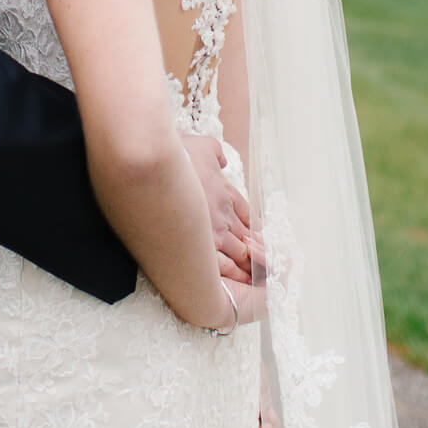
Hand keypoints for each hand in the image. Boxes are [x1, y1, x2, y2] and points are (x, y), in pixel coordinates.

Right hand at [179, 133, 254, 281]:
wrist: (163, 161)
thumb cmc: (181, 152)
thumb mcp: (206, 146)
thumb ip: (216, 153)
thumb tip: (221, 159)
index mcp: (227, 193)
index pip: (249, 217)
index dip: (255, 231)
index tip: (259, 240)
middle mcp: (224, 214)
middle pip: (248, 239)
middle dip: (256, 253)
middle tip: (264, 268)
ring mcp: (213, 228)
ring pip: (240, 253)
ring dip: (247, 265)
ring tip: (254, 280)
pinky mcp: (199, 240)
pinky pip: (222, 264)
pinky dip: (230, 273)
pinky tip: (235, 281)